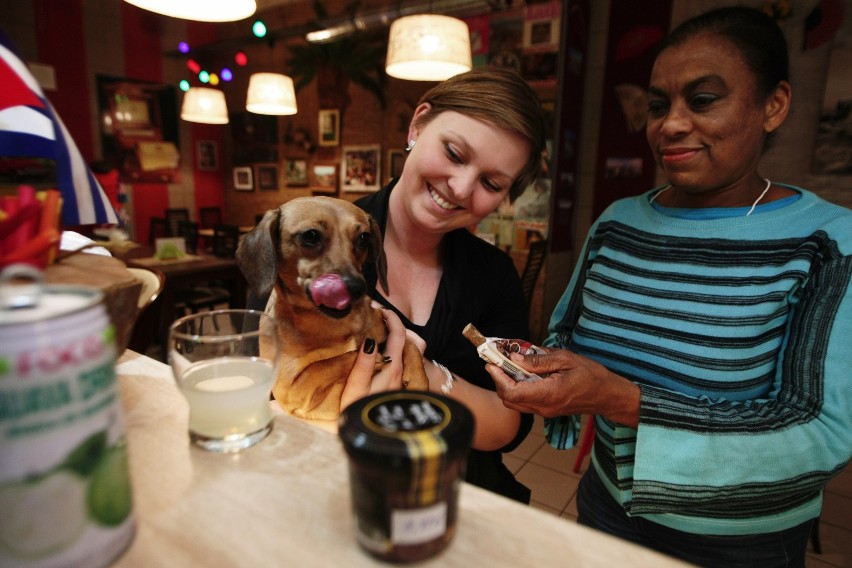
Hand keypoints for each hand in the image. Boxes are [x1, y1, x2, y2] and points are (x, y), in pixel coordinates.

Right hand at [340, 307, 408, 409]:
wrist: (377, 441)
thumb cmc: (361, 415)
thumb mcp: (355, 391)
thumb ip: (362, 365)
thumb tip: (368, 340)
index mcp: (393, 368)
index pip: (399, 334)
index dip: (390, 318)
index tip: (377, 309)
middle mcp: (402, 372)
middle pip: (407, 340)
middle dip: (394, 325)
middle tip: (377, 318)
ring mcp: (404, 379)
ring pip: (408, 351)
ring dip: (397, 338)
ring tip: (379, 333)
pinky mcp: (402, 387)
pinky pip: (404, 361)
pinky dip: (396, 351)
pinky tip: (381, 354)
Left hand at [485, 348, 639, 427]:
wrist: (607, 395)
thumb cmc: (590, 374)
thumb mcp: (565, 359)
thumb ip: (538, 361)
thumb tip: (514, 359)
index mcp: (548, 393)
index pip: (512, 392)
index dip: (498, 378)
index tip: (492, 363)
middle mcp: (543, 407)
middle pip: (508, 399)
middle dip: (499, 380)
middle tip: (497, 361)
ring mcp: (544, 411)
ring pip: (514, 403)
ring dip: (507, 384)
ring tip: (508, 365)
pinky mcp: (546, 410)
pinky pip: (524, 402)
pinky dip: (517, 388)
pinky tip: (522, 373)